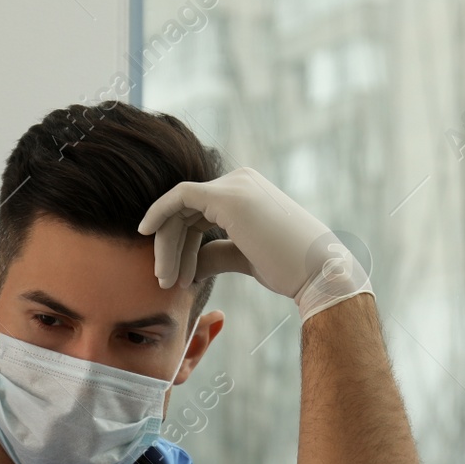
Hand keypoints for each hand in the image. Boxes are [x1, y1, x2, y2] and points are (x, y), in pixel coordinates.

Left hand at [136, 167, 373, 322]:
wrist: (318, 274)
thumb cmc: (289, 270)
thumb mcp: (245, 258)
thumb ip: (216, 254)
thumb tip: (191, 265)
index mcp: (247, 192)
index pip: (199, 214)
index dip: (182, 246)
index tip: (177, 278)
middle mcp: (241, 181)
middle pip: (186, 211)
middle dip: (170, 247)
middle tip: (164, 283)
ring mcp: (235, 185)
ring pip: (179, 209)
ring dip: (167, 245)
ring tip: (167, 282)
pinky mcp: (228, 196)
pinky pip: (179, 197)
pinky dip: (158, 213)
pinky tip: (146, 233)